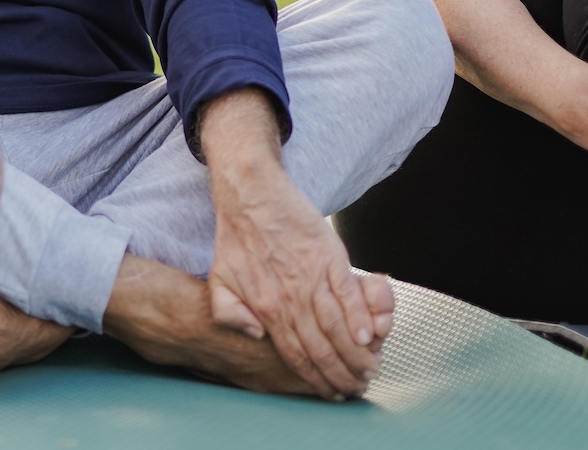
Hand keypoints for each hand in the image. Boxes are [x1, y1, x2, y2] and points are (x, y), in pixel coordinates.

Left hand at [207, 158, 384, 398]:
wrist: (250, 194)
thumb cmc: (235, 237)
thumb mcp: (218, 280)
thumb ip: (230, 314)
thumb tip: (256, 336)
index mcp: (265, 308)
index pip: (294, 354)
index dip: (315, 378)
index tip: (332, 393)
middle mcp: (290, 298)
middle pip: (320, 347)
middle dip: (341, 373)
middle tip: (357, 388)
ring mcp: (311, 277)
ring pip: (337, 326)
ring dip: (355, 352)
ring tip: (369, 369)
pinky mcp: (328, 257)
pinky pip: (348, 294)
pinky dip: (360, 317)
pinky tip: (369, 335)